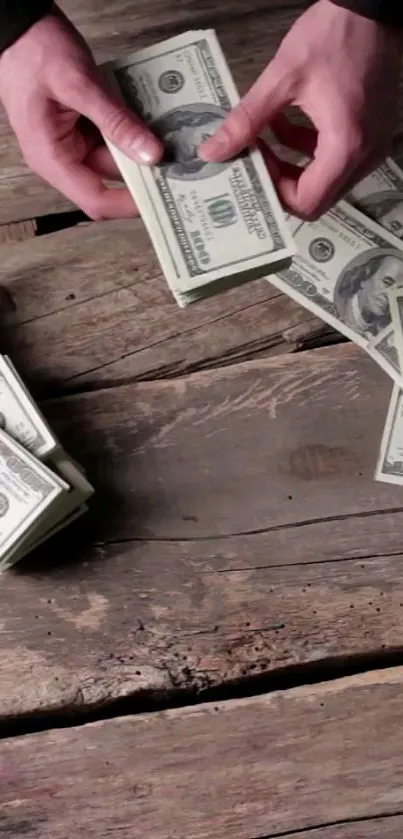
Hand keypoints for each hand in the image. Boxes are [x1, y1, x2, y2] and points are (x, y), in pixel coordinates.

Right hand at [0, 7, 162, 219]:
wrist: (18, 27)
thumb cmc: (34, 50)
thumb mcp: (78, 83)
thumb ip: (115, 120)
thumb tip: (151, 154)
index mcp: (52, 158)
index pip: (96, 199)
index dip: (130, 203)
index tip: (163, 195)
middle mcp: (62, 157)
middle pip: (110, 178)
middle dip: (142, 169)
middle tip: (178, 161)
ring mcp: (72, 143)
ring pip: (115, 156)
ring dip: (139, 145)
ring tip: (171, 134)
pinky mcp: (82, 128)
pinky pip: (111, 137)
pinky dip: (130, 129)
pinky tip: (151, 119)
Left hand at [199, 0, 401, 219]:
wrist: (373, 5)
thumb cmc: (334, 35)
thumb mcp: (282, 78)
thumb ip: (246, 121)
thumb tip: (212, 151)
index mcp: (346, 145)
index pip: (308, 202)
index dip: (276, 193)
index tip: (255, 166)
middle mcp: (365, 154)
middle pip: (317, 198)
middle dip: (281, 182)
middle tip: (254, 159)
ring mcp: (372, 145)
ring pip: (325, 180)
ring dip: (292, 166)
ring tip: (263, 138)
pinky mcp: (370, 133)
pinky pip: (336, 159)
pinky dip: (308, 149)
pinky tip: (283, 123)